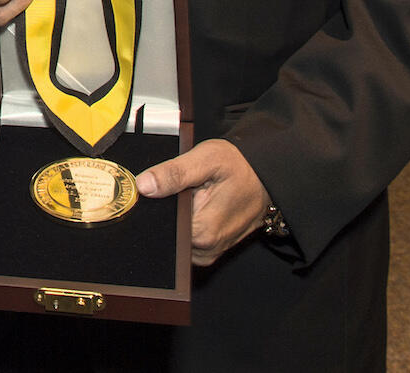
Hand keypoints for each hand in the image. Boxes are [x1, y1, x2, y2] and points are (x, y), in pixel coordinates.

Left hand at [135, 138, 270, 265]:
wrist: (265, 175)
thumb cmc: (240, 166)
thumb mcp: (206, 159)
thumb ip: (173, 173)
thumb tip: (144, 185)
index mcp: (202, 232)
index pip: (159, 228)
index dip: (155, 207)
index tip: (165, 191)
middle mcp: (206, 248)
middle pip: (168, 233)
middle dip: (167, 212)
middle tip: (185, 189)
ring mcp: (209, 251)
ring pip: (177, 237)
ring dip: (177, 218)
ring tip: (193, 195)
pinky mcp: (211, 249)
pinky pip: (188, 240)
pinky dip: (186, 224)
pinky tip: (196, 205)